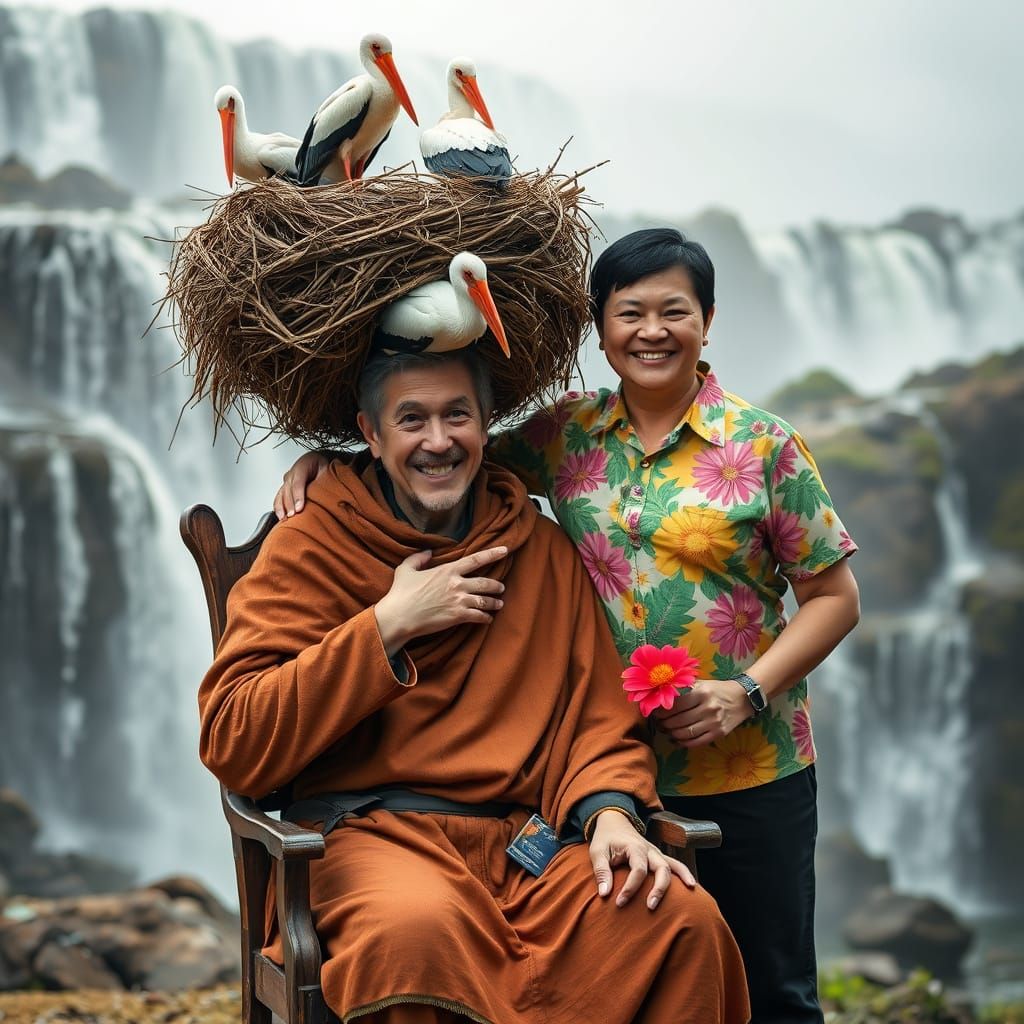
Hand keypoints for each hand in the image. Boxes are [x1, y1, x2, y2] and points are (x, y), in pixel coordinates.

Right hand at [274, 451, 329, 519]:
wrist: (316, 462)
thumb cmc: (322, 466)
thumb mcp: (327, 468)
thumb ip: (326, 478)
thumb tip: (330, 491)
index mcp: (304, 465)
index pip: (298, 481)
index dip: (298, 495)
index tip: (299, 507)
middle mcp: (293, 472)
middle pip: (288, 489)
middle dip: (289, 504)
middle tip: (293, 515)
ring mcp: (287, 480)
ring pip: (281, 494)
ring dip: (282, 507)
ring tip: (285, 518)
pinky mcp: (285, 488)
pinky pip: (278, 498)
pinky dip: (278, 507)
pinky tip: (281, 516)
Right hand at [374, 547, 507, 655]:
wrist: (399, 616)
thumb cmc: (401, 593)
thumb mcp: (406, 569)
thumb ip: (418, 558)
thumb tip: (428, 551)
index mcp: (448, 570)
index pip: (476, 559)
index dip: (493, 554)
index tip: (505, 550)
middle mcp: (457, 584)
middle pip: (485, 582)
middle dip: (496, 585)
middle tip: (501, 587)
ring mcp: (459, 601)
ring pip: (485, 600)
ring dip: (495, 602)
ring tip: (499, 603)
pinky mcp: (458, 616)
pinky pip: (479, 616)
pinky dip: (486, 618)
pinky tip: (488, 619)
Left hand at [589, 810, 694, 910]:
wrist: (614, 822)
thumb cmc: (605, 839)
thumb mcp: (597, 852)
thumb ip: (601, 872)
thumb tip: (604, 894)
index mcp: (634, 847)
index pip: (638, 869)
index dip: (630, 888)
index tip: (620, 902)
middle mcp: (648, 849)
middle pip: (661, 868)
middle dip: (658, 888)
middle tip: (650, 907)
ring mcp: (656, 852)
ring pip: (672, 865)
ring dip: (679, 879)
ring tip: (687, 895)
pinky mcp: (658, 857)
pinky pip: (674, 864)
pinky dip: (683, 873)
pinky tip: (691, 885)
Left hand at [652, 679, 753, 747]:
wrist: (742, 698)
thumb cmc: (717, 689)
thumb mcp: (701, 683)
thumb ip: (683, 688)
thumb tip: (661, 693)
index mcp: (701, 693)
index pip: (675, 705)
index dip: (662, 711)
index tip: (655, 713)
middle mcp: (707, 708)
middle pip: (678, 721)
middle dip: (664, 724)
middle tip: (658, 723)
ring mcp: (714, 723)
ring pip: (686, 733)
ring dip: (672, 734)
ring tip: (666, 731)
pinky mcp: (718, 734)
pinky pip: (697, 742)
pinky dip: (683, 743)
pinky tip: (677, 740)